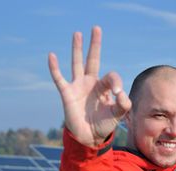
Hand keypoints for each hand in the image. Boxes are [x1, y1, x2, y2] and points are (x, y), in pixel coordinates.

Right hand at [48, 26, 131, 146]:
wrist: (90, 137)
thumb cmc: (104, 125)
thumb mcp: (118, 115)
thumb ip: (123, 103)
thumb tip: (120, 92)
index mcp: (104, 87)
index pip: (111, 76)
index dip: (115, 82)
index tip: (117, 93)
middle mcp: (90, 83)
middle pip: (92, 60)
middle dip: (94, 45)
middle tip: (96, 28)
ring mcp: (78, 87)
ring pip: (77, 63)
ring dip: (77, 49)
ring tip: (77, 33)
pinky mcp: (67, 93)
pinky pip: (59, 78)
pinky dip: (54, 68)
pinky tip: (51, 55)